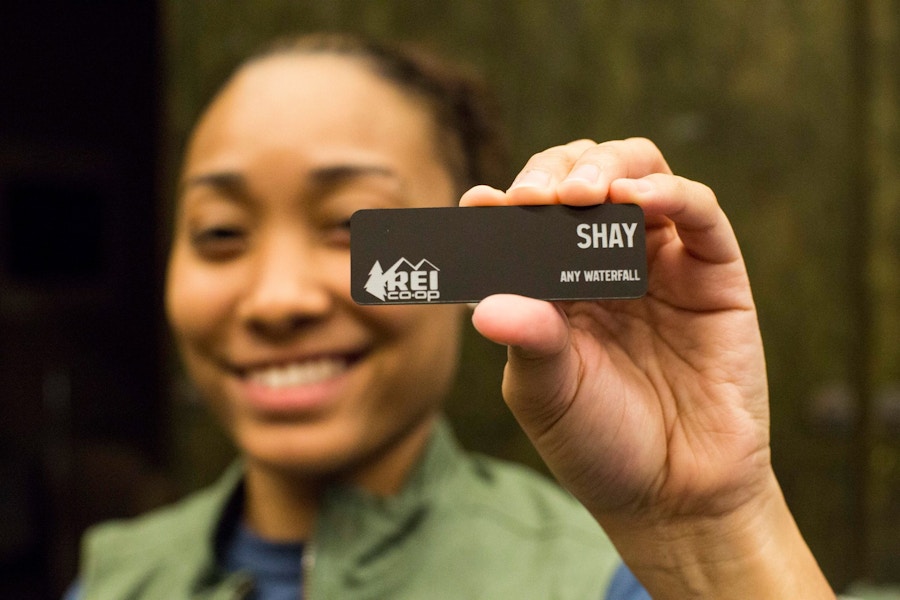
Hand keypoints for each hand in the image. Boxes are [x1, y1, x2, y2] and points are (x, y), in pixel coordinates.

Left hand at [460, 138, 832, 597]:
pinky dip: (669, 192)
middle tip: (534, 198)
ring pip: (637, 174)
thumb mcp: (547, 395)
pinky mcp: (713, 272)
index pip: (526, 220)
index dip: (503, 205)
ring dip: (605, 168)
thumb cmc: (600, 444)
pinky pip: (698, 211)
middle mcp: (603, 262)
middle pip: (579, 178)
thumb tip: (484, 306)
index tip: (479, 206)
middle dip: (553, 174)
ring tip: (580, 193)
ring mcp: (660, 262)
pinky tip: (635, 198)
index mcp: (552, 284)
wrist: (675, 496)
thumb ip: (526, 341)